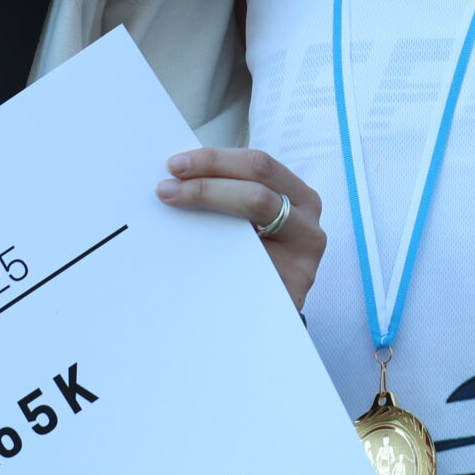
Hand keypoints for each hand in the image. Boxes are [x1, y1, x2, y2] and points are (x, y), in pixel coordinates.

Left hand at [156, 149, 325, 310]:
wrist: (268, 315)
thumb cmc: (256, 261)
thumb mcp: (250, 223)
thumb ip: (230, 197)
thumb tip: (179, 176)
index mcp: (299, 196)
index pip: (258, 165)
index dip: (215, 160)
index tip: (175, 165)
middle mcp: (307, 222)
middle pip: (258, 187)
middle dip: (207, 182)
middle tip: (167, 188)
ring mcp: (304, 255)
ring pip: (257, 214)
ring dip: (208, 205)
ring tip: (172, 208)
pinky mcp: (294, 284)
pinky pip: (251, 260)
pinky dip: (216, 248)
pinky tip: (189, 247)